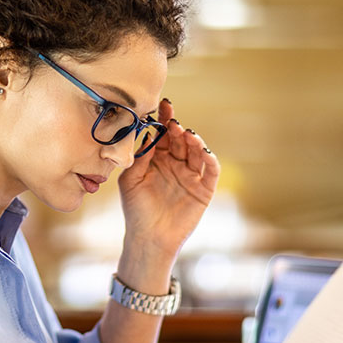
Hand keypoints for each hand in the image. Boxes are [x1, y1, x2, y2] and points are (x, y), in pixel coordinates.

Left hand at [118, 98, 219, 257]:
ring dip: (194, 141)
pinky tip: (204, 152)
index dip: (165, 120)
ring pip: (197, 152)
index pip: (163, 135)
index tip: (164, 105)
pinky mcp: (204, 190)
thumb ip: (140, 157)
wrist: (148, 238)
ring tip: (187, 134)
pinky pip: (211, 171)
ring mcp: (191, 176)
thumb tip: (149, 132)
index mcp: (157, 159)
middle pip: (181, 140)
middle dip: (178, 129)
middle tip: (173, 121)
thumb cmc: (136, 210)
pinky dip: (210, 160)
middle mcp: (176, 164)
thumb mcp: (131, 180)